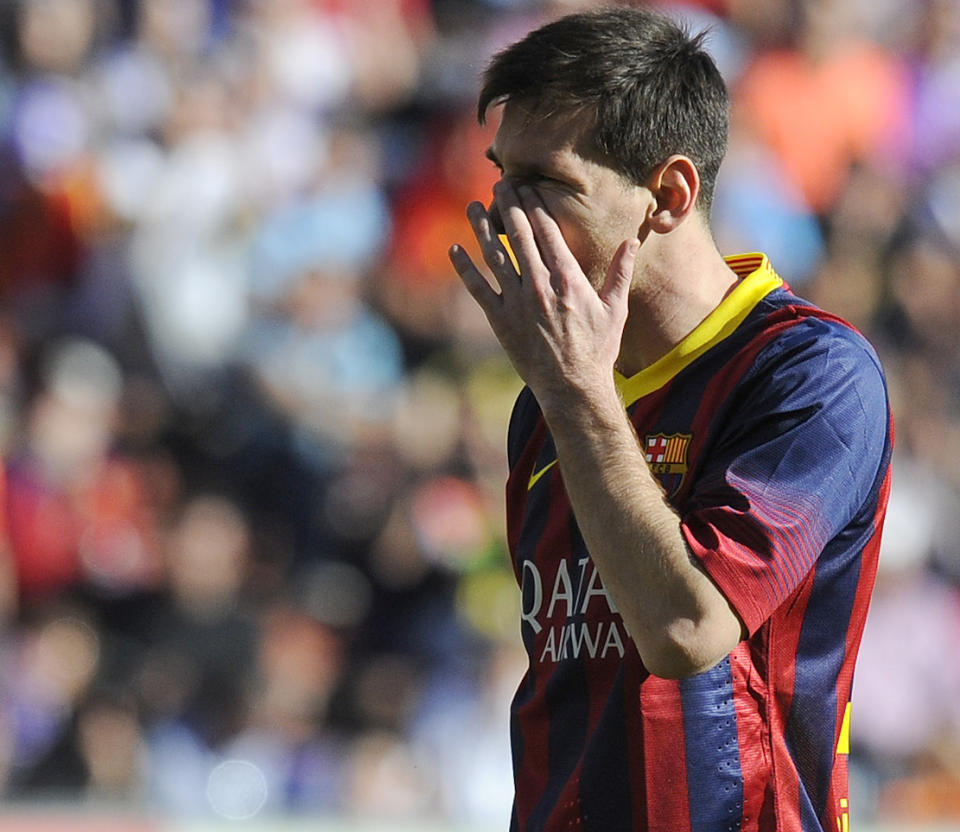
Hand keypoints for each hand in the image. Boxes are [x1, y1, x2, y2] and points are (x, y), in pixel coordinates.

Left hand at [449, 180, 638, 403]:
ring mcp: (517, 302)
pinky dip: (464, 267)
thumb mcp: (615, 309)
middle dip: (508, 205)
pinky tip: (455, 249)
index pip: (547, 230)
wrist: (572, 386)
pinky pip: (477, 288)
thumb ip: (620, 272)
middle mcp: (539, 285)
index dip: (534, 203)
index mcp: (568, 278)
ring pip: (495, 255)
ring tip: (474, 205)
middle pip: (519, 234)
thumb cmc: (597, 349)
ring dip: (482, 227)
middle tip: (501, 184)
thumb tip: (632, 240)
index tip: (527, 185)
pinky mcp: (500, 319)